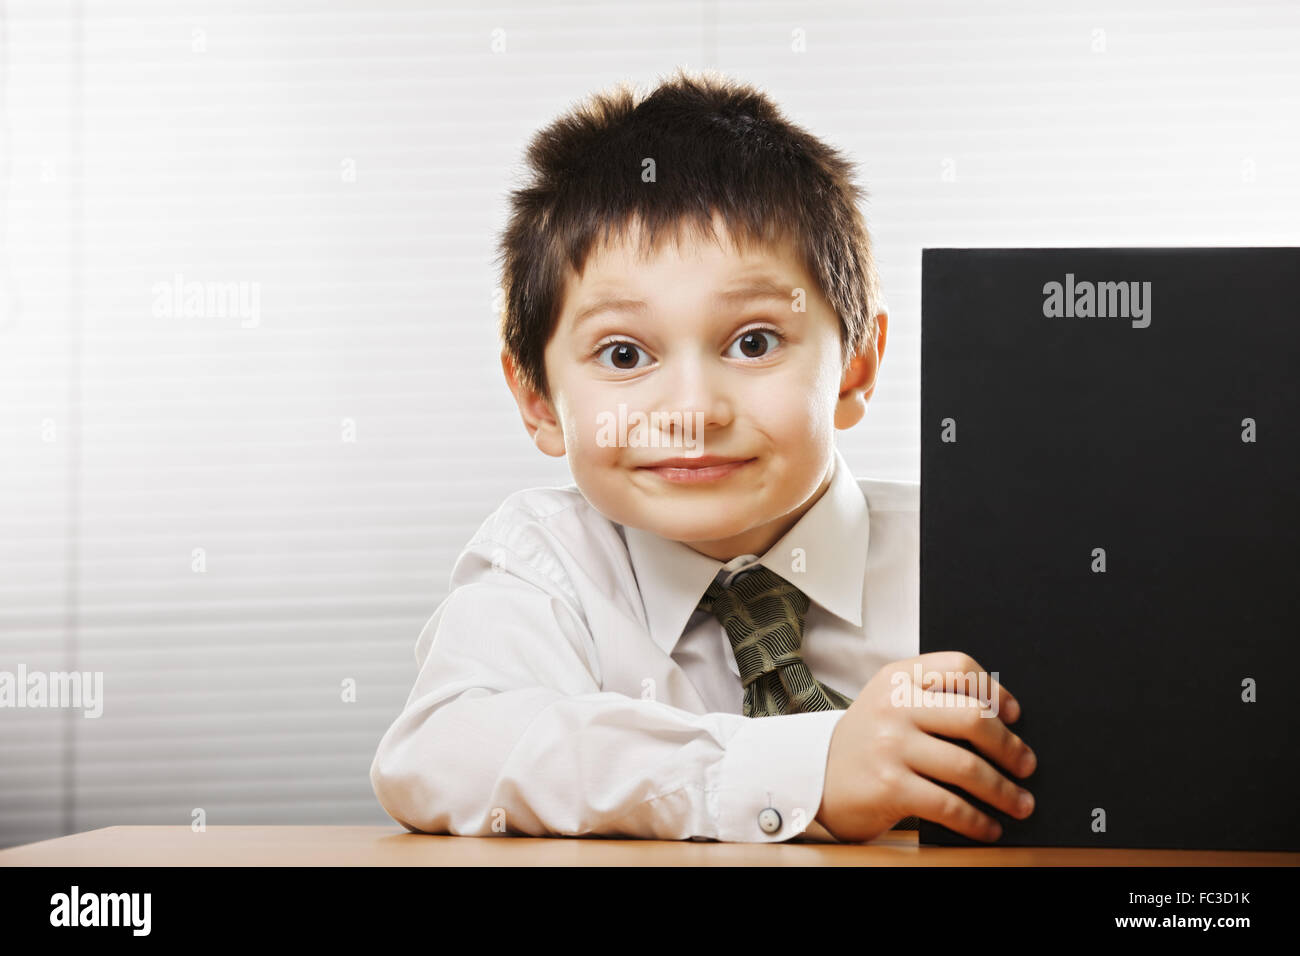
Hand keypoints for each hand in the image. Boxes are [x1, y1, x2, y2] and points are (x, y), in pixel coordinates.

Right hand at [815, 651, 1035, 842]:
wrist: (814, 778)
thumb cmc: (867, 743)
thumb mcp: (889, 704)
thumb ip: (932, 699)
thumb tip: (1004, 723)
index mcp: (897, 677)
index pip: (959, 668)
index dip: (996, 691)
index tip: (1014, 716)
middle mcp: (894, 705)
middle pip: (974, 717)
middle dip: (1010, 747)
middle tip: (1026, 766)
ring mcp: (890, 745)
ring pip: (968, 767)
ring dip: (1004, 792)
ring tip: (1021, 805)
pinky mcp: (889, 785)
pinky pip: (949, 804)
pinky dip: (977, 821)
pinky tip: (989, 828)